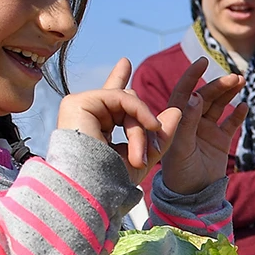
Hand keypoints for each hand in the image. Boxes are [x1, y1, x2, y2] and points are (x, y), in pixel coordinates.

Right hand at [56, 60, 178, 181]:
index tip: (125, 62)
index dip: (118, 80)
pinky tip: (147, 127)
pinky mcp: (77, 103)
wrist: (92, 191)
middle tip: (145, 157)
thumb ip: (160, 135)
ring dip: (141, 129)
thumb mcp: (144, 157)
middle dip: (145, 127)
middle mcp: (86, 115)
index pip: (111, 101)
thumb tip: (177, 110)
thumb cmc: (114, 182)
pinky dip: (139, 111)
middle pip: (126, 103)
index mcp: (96, 127)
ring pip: (126, 102)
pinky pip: (120, 96)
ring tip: (139, 155)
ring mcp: (80, 107)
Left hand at [156, 58, 243, 194]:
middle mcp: (190, 122)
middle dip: (219, 85)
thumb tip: (195, 95)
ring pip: (218, 105)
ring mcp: (205, 130)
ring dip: (229, 93)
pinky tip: (244, 107)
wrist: (193, 197)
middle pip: (205, 96)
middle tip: (234, 78)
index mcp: (176, 121)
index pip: (183, 93)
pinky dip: (237, 114)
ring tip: (241, 82)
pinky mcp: (219, 141)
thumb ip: (187, 122)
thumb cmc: (179, 174)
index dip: (191, 76)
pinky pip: (230, 123)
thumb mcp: (180, 148)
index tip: (202, 62)